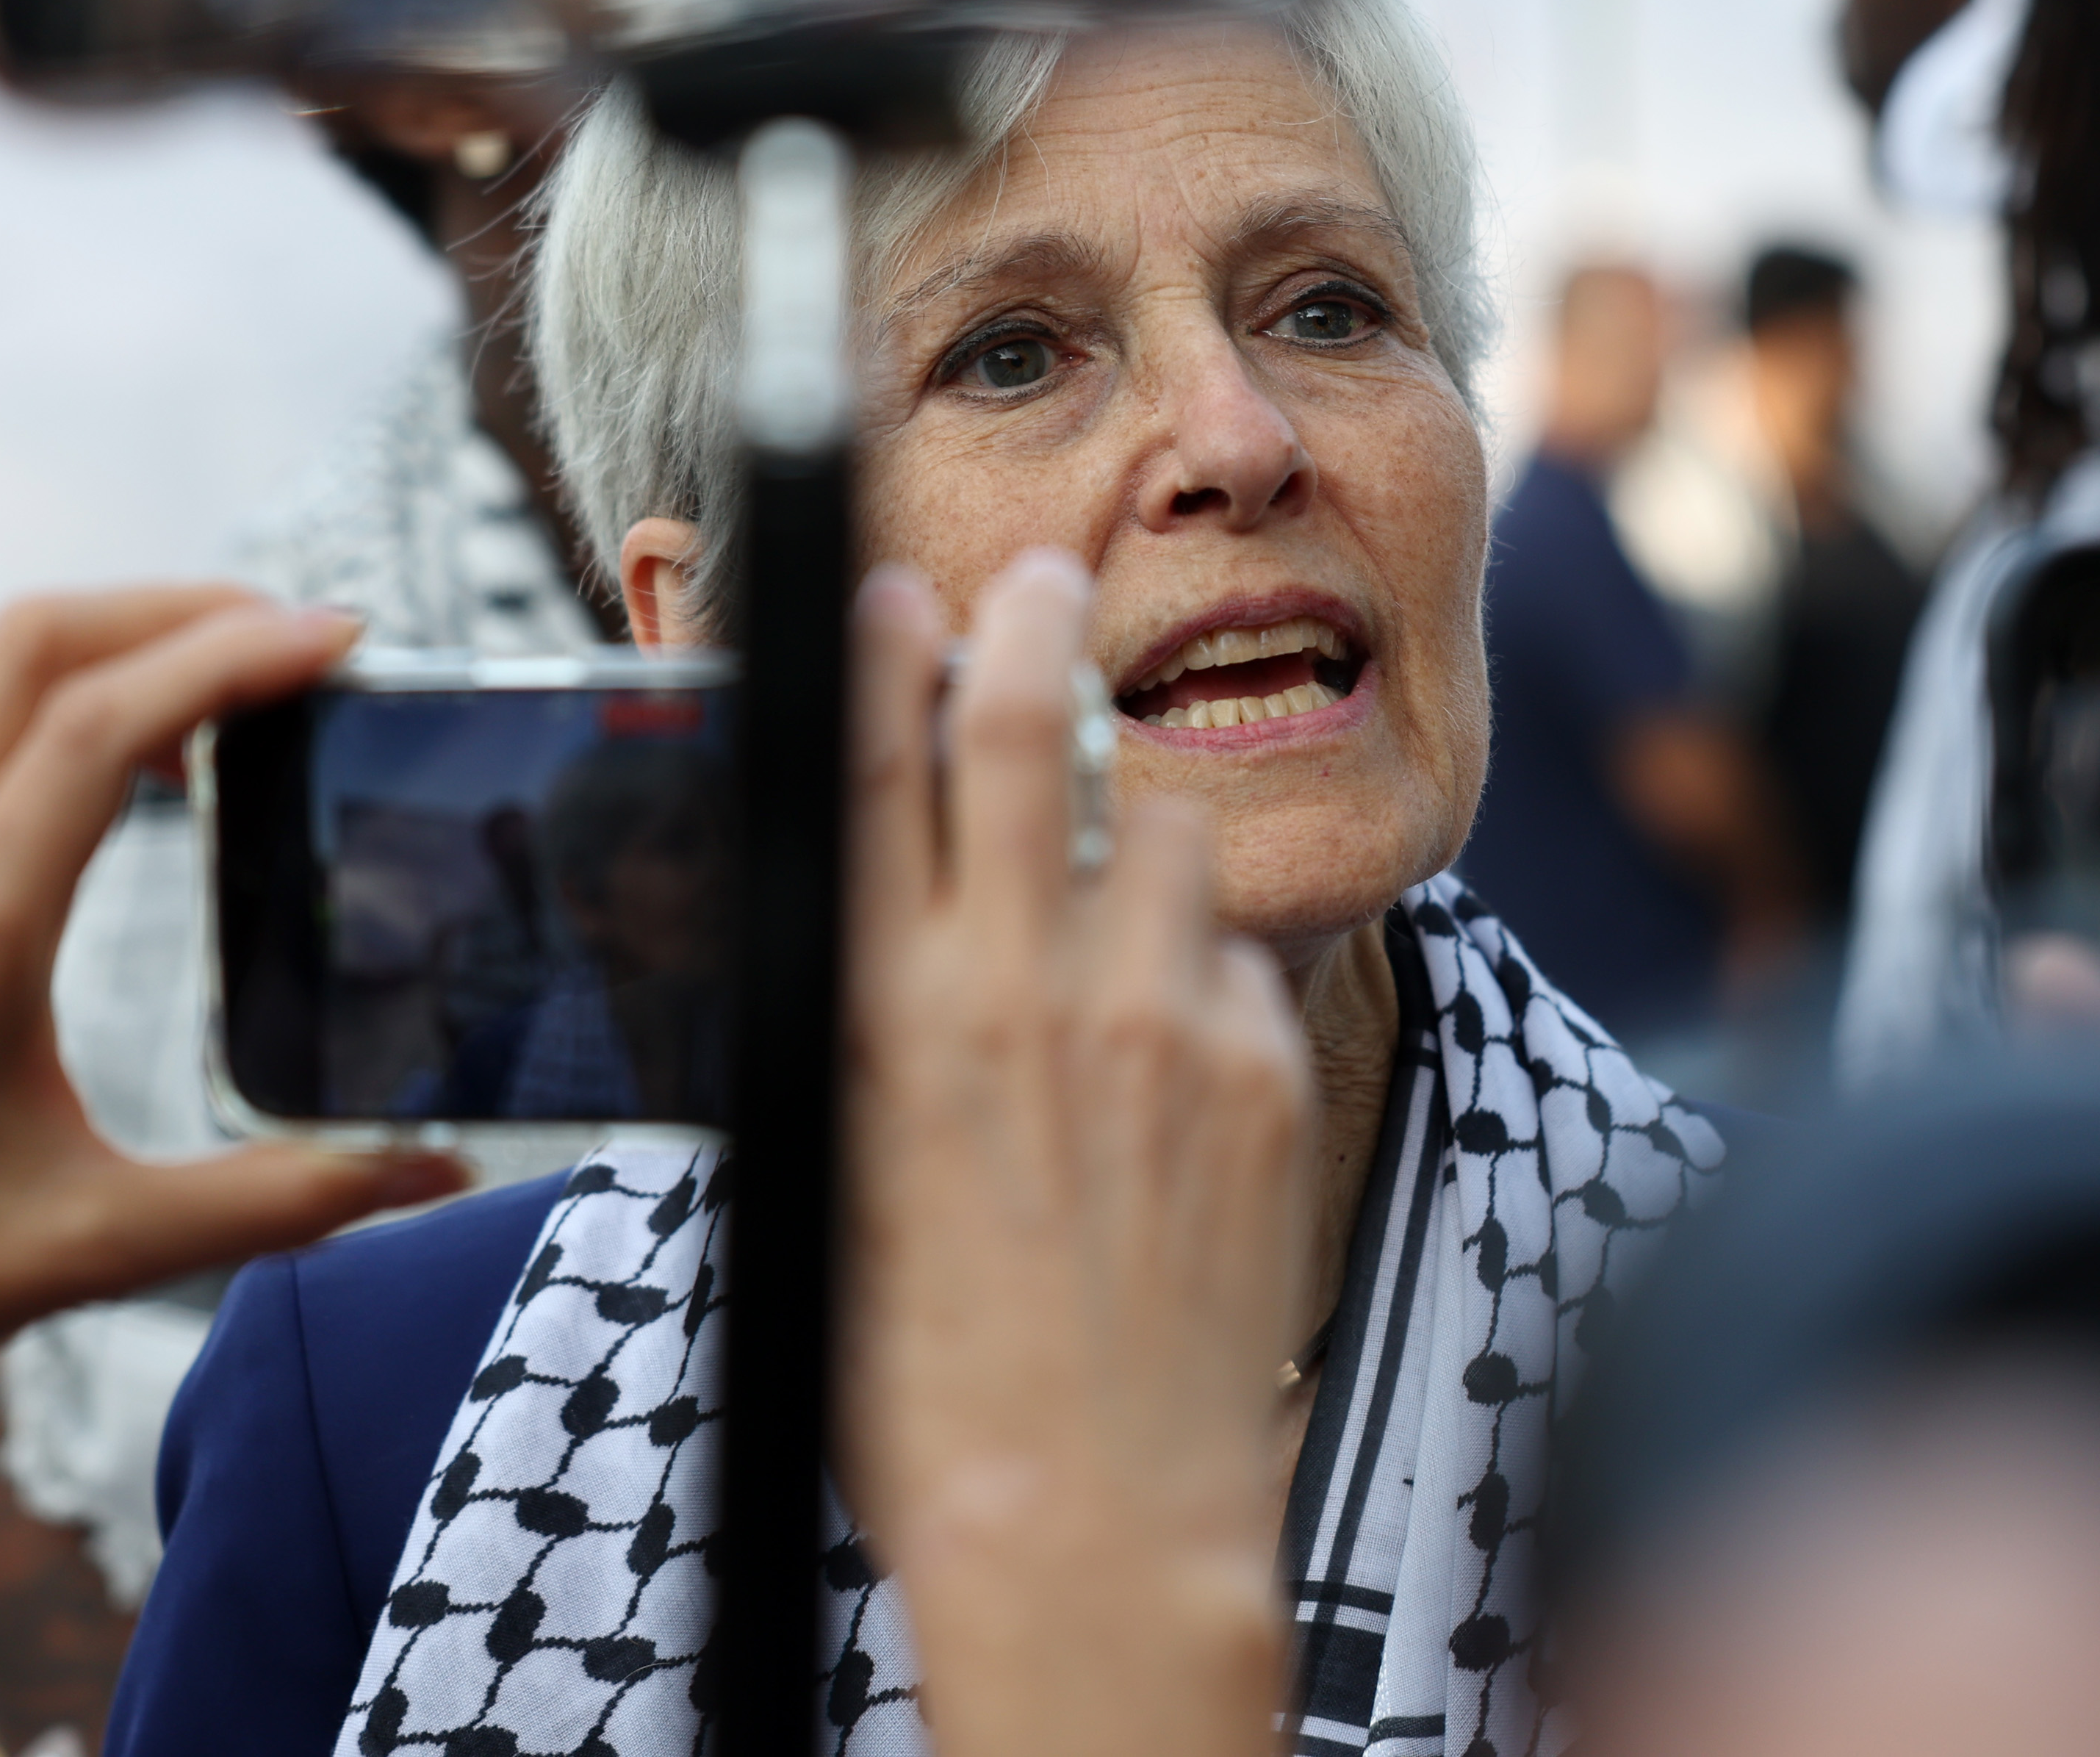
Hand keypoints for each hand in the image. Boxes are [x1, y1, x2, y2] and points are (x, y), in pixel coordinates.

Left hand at [0, 585, 462, 1391]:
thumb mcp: (104, 1250)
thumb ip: (284, 1202)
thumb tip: (439, 1171)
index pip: (98, 723)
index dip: (228, 655)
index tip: (333, 640)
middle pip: (31, 644)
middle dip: (180, 610)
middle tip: (293, 638)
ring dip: (88, 621)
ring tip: (195, 660)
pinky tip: (46, 694)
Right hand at [843, 552, 1304, 1756]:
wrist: (1089, 1520)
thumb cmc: (931, 1380)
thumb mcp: (838, 1184)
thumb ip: (862, 1032)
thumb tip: (874, 920)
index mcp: (885, 1014)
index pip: (873, 767)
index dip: (883, 649)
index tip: (896, 590)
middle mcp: (1021, 990)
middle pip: (1027, 728)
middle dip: (1034, 623)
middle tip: (1050, 579)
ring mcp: (1156, 1020)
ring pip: (1164, 825)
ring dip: (1139, 821)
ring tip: (1125, 874)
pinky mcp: (1262, 1070)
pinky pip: (1235, 959)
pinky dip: (1203, 970)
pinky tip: (1175, 1052)